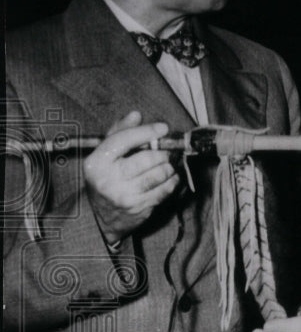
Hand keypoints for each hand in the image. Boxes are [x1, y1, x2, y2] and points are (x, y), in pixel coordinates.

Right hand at [84, 111, 179, 243]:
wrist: (99, 217)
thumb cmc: (105, 178)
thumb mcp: (104, 154)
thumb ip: (119, 132)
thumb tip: (136, 115)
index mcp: (97, 162)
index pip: (124, 140)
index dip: (146, 132)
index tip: (163, 128)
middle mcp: (108, 179)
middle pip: (146, 159)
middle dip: (162, 152)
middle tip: (167, 151)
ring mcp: (124, 196)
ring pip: (158, 175)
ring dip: (169, 167)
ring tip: (168, 164)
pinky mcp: (138, 208)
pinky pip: (163, 191)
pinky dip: (172, 182)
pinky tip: (171, 177)